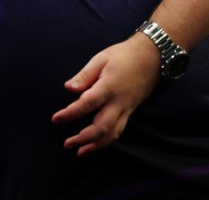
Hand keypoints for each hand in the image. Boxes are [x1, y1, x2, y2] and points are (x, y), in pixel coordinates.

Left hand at [51, 33, 160, 156]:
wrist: (152, 58)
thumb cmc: (123, 55)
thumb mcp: (101, 58)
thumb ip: (84, 75)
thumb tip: (68, 88)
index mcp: (108, 87)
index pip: (87, 104)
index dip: (70, 114)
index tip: (56, 119)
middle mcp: (118, 102)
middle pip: (101, 127)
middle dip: (83, 139)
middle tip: (67, 144)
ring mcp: (126, 109)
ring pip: (112, 134)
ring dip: (96, 146)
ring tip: (80, 153)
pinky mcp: (130, 112)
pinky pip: (119, 130)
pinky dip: (107, 141)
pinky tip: (96, 145)